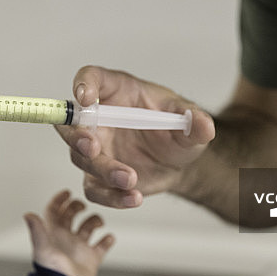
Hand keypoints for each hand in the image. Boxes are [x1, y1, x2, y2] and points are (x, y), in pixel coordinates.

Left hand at [24, 190, 113, 275]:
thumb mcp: (42, 248)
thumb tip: (28, 214)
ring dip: (95, 221)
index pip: (54, 211)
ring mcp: (79, 247)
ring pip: (89, 226)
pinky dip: (107, 240)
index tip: (67, 192)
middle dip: (78, 207)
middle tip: (82, 205)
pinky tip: (108, 238)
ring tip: (97, 223)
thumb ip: (37, 230)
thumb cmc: (50, 272)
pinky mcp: (91, 257)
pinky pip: (102, 245)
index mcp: (53, 233)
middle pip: (72, 215)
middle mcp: (66, 237)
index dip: (60, 200)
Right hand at [56, 66, 214, 207]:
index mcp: (116, 91)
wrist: (178, 161)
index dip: (83, 85)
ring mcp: (96, 149)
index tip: (86, 97)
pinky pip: (95, 189)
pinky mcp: (99, 177)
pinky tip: (133, 198)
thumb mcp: (188, 118)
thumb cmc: (175, 128)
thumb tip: (204, 124)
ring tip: (130, 178)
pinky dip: (111, 196)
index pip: (91, 78)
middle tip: (92, 146)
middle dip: (77, 135)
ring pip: (82, 159)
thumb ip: (194, 119)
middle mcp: (99, 119)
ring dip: (103, 169)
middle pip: (73, 123)